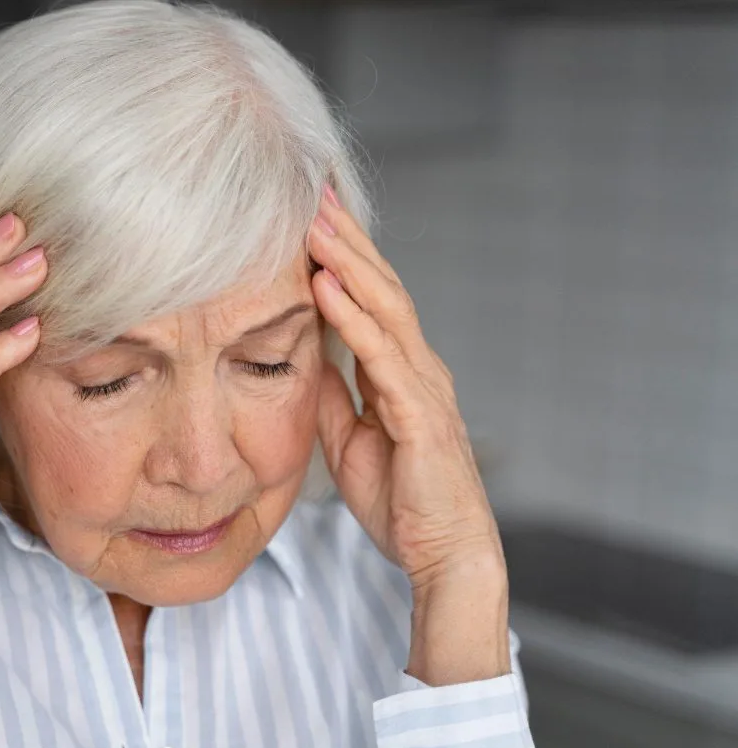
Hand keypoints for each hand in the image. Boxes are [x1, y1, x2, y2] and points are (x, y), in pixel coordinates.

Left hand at [308, 186, 509, 683]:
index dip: (342, 255)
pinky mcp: (422, 416)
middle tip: (312, 191)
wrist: (443, 556)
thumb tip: (305, 357)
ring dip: (346, 261)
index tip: (309, 215)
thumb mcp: (349, 439)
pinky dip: (353, 318)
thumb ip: (334, 395)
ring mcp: (424, 387)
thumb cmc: (403, 501)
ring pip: (385, 308)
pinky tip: (324, 287)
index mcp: (400, 372)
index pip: (370, 298)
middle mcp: (418, 368)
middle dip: (346, 238)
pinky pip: (382, 357)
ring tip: (313, 222)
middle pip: (380, 287)